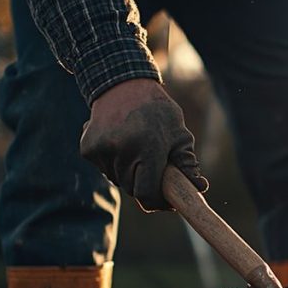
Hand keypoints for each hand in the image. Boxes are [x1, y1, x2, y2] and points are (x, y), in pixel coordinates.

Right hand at [80, 78, 207, 211]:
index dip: (157, 202)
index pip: (147, 193)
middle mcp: (122, 150)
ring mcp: (102, 150)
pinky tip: (120, 143)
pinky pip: (105, 169)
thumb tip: (199, 188)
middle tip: (155, 169)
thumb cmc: (157, 112)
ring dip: (129, 174)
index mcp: (148, 147)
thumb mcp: (179, 134)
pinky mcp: (88, 149)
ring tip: (137, 149)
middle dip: (146, 185)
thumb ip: (187, 164)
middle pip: (133, 190)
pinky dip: (114, 164)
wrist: (122, 85)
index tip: (166, 201)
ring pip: (118, 180)